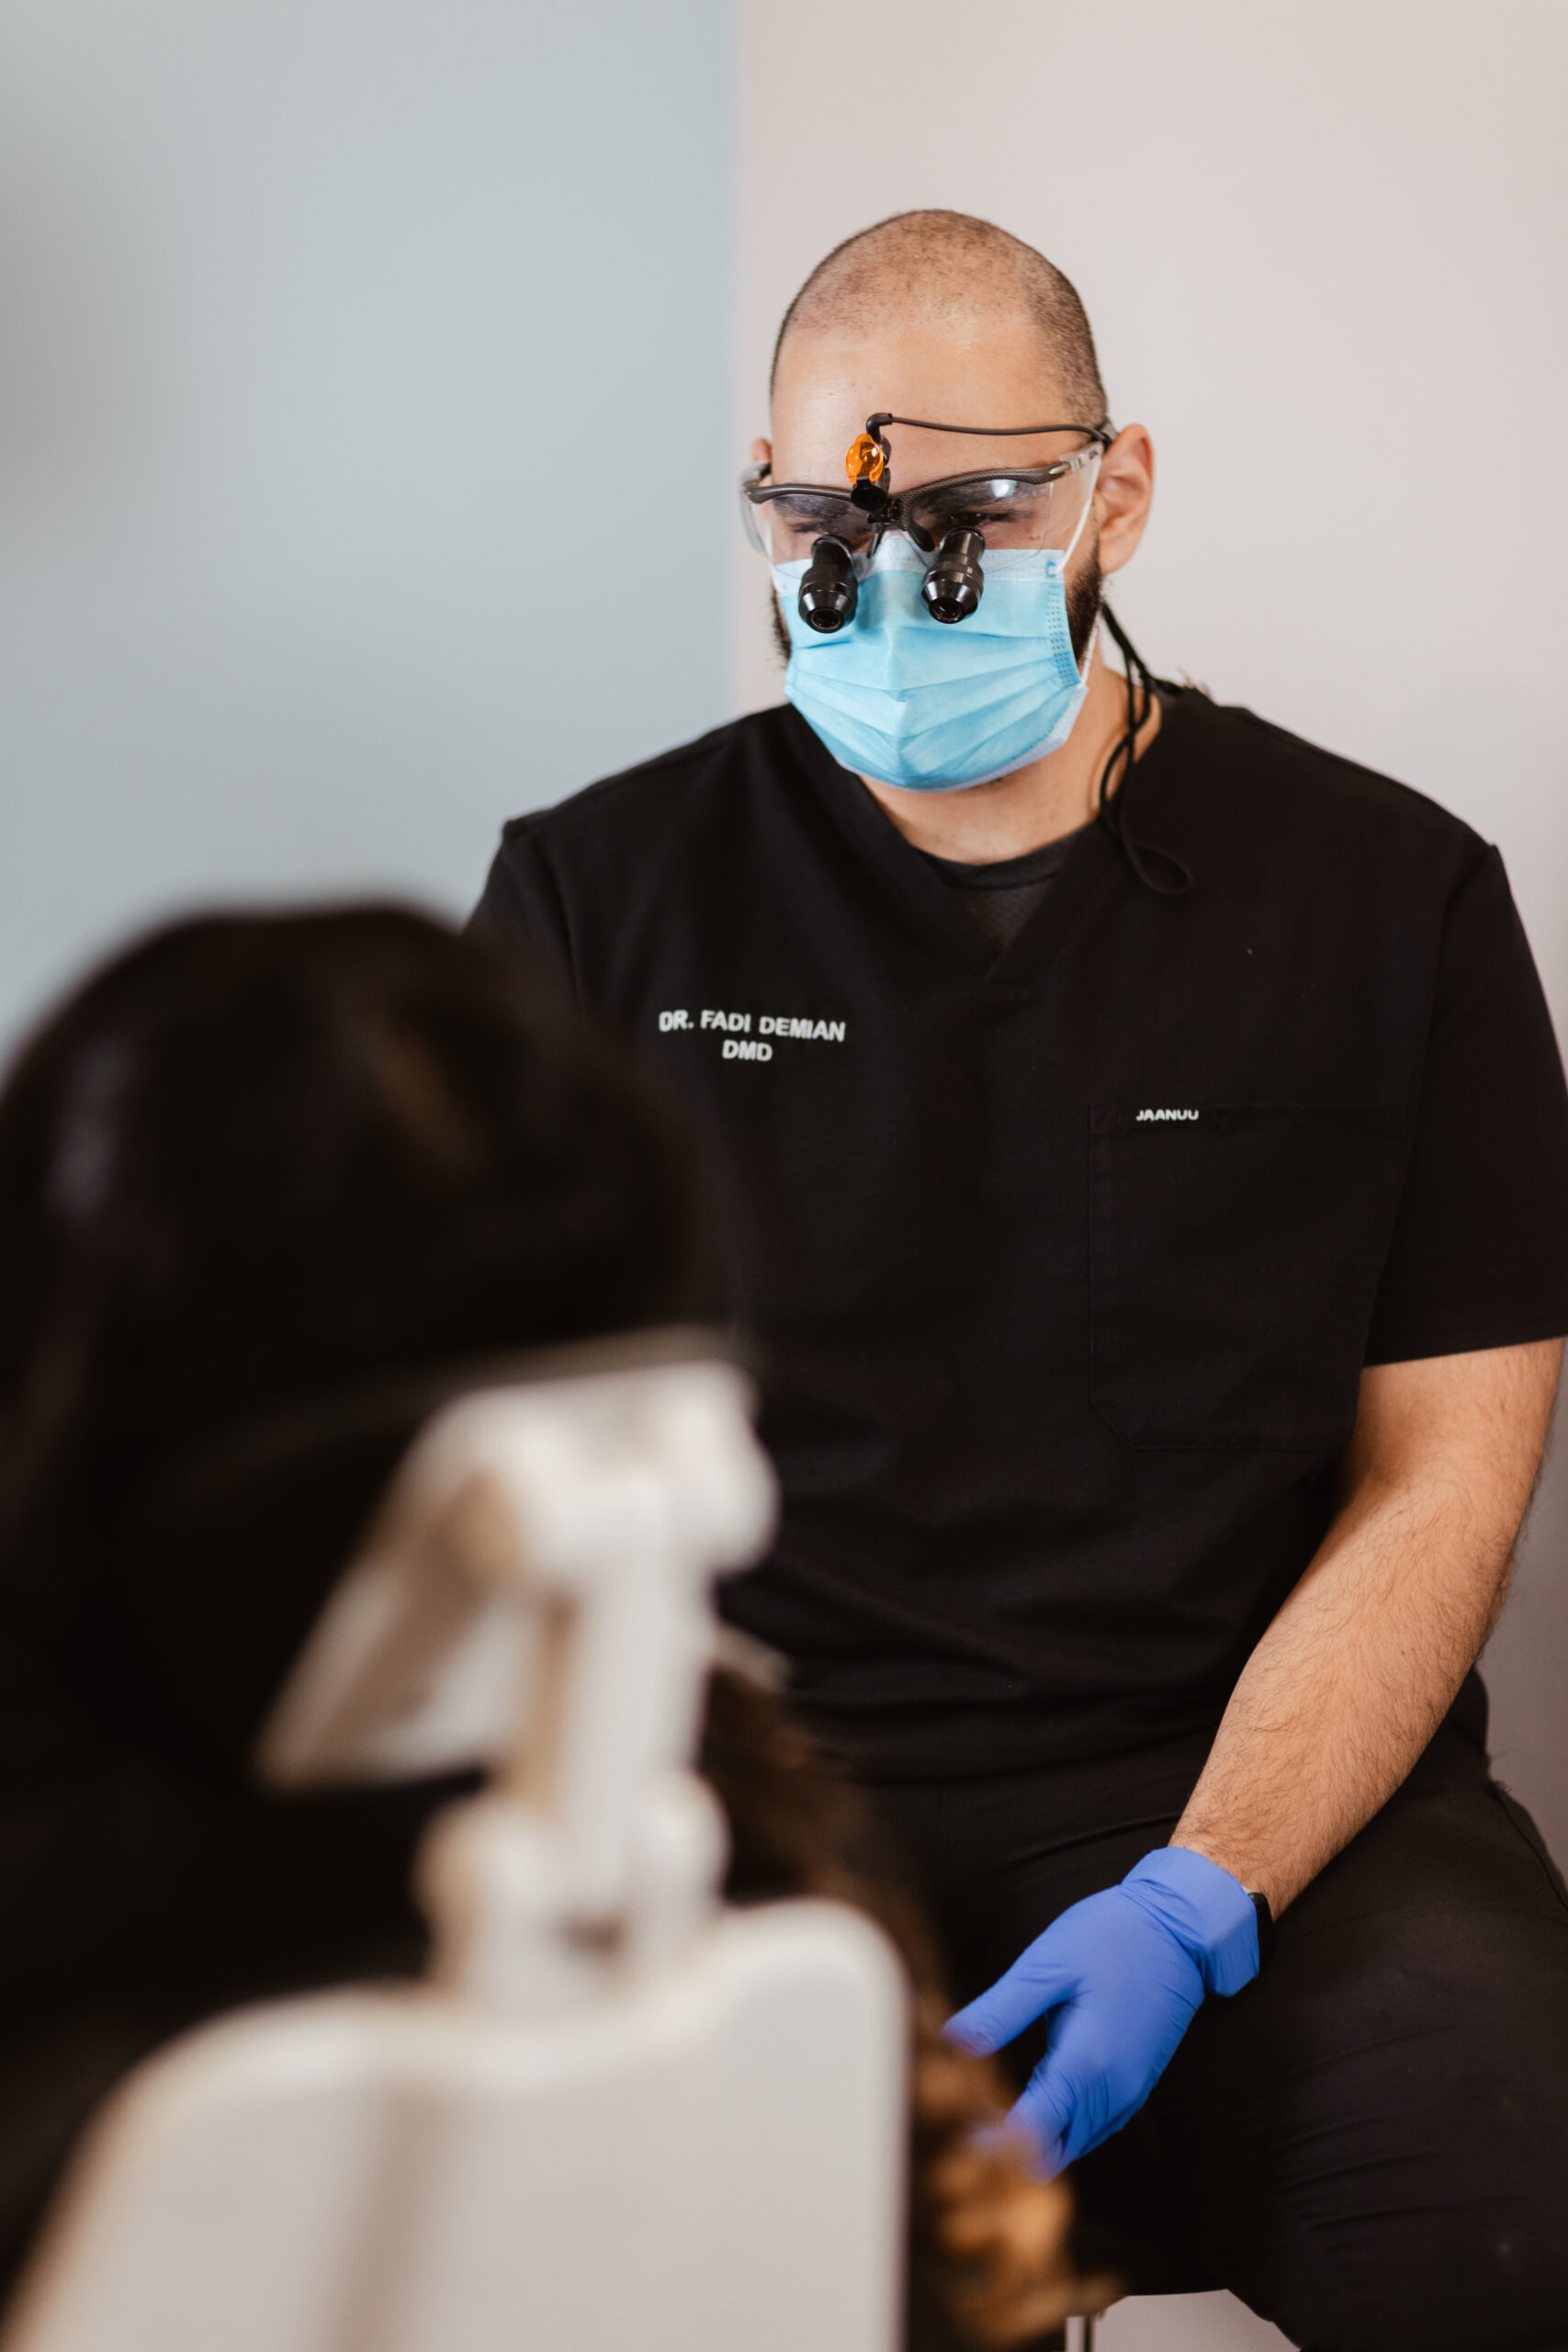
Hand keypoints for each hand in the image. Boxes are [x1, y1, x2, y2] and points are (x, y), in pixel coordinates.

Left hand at [944, 1846, 1258, 2173]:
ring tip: (987, 2105)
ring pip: (1072, 2145)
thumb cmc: (1112, 1937)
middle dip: (1006, 2150)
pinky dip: (1059, 2125)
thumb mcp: (1047, 1965)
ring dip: (1032, 2139)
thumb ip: (999, 2012)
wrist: (1180, 1929)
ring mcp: (1128, 2093)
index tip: (954, 2129)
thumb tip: (946, 2042)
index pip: (1029, 2137)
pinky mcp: (1135, 2085)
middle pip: (1051, 2154)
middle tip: (964, 2115)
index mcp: (1084, 2066)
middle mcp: (1110, 2093)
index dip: (989, 2143)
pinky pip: (1092, 2127)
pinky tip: (1032, 2093)